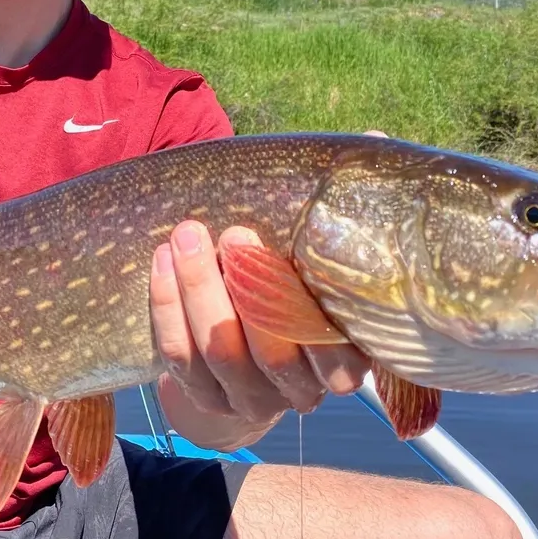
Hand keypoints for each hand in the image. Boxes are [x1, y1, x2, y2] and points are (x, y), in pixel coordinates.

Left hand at [146, 130, 387, 449]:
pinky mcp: (203, 397)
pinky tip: (162, 261)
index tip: (292, 248)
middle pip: (273, 354)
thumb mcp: (330, 249)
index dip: (308, 304)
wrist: (253, 348)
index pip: (336, 352)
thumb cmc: (301, 279)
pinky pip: (180, 359)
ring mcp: (249, 397)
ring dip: (200, 291)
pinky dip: (168, 308)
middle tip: (235, 230)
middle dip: (249, 290)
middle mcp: (300, 389)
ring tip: (187, 234)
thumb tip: (375, 140)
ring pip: (221, 354)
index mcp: (345, 359)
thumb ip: (350, 206)